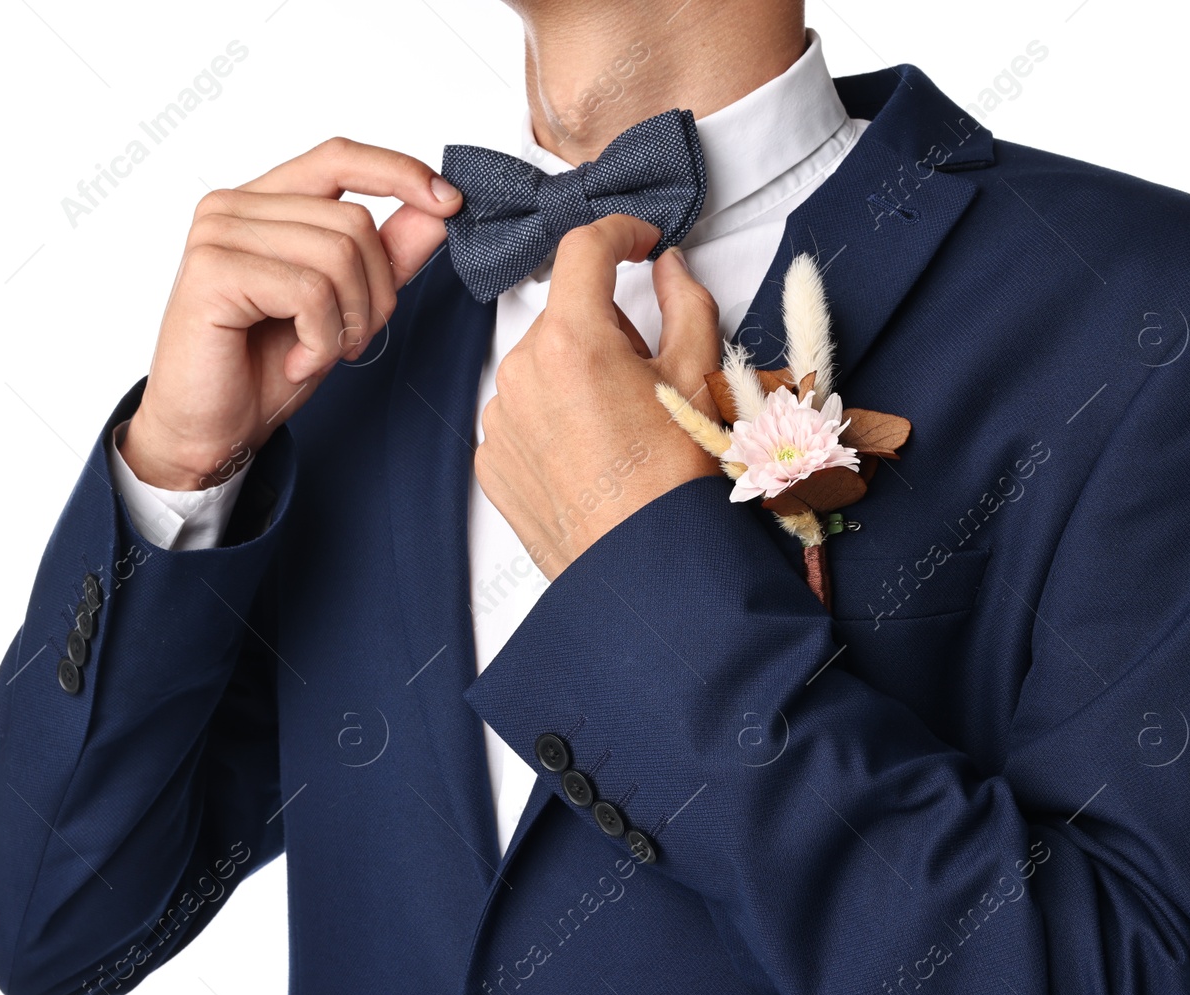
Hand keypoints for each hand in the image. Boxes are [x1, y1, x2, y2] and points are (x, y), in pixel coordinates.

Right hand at [121, 138, 462, 489]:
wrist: (211, 431)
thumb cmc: (264, 368)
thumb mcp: (346, 306)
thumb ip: (387, 255)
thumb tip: (439, 210)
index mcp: (263, 204)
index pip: (339, 157)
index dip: (399, 171)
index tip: (449, 202)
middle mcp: (233, 207)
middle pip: (354, 222)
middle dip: (375, 294)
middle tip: (350, 341)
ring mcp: (218, 233)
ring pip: (338, 255)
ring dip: (348, 323)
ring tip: (319, 353)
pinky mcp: (213, 269)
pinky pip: (310, 291)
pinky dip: (321, 340)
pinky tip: (297, 363)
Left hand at [476, 214, 722, 580]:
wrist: (646, 567)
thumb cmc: (675, 480)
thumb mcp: (698, 376)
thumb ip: (686, 301)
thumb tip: (669, 266)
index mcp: (572, 343)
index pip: (583, 250)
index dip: (619, 232)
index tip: (639, 243)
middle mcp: (521, 374)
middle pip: (566, 317)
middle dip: (607, 330)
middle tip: (648, 377)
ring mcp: (500, 420)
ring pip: (542, 367)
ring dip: (577, 377)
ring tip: (619, 427)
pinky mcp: (491, 460)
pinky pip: (523, 416)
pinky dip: (554, 421)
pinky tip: (591, 454)